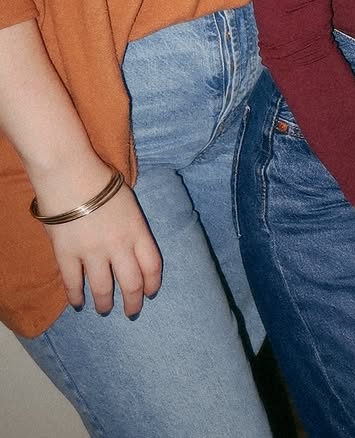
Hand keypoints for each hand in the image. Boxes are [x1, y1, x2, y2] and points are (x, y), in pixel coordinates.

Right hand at [37, 169, 160, 317]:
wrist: (72, 176)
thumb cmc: (102, 183)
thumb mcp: (129, 203)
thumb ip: (133, 228)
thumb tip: (133, 247)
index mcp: (137, 231)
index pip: (152, 265)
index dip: (153, 283)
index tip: (151, 293)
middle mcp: (118, 246)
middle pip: (131, 283)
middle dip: (133, 302)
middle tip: (131, 313)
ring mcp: (92, 253)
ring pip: (103, 289)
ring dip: (104, 304)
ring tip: (104, 310)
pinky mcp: (67, 256)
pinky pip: (73, 283)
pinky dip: (75, 297)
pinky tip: (78, 304)